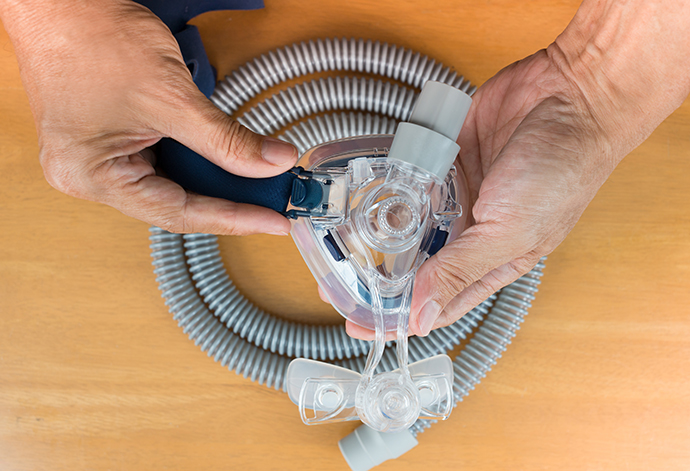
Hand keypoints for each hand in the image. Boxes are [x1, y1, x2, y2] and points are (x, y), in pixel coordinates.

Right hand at [1, 0, 296, 234]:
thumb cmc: (91, 35)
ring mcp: (98, 159)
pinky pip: (161, 162)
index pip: (178, 213)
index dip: (234, 218)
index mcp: (91, 177)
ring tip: (256, 179)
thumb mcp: (171, 97)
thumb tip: (274, 162)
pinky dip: (196, 159)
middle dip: (227, 200)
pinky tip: (225, 158)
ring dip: (214, 179)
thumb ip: (227, 139)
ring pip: (170, 184)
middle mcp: (89, 177)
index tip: (274, 221)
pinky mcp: (110, 141)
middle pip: (174, 203)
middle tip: (273, 199)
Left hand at [347, 0, 689, 339]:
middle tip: (337, 280)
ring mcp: (456, 193)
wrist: (574, 94)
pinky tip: (366, 191)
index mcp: (493, 260)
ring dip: (379, 229)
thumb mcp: (510, 231)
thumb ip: (461, 271)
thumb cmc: (561, 170)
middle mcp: (471, 232)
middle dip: (379, 275)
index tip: (361, 325)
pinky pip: (408, 177)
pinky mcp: (445, 158)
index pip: (439, 301)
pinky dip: (389, 184)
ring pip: (408, 221)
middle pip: (417, 263)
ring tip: (343, 238)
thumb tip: (421, 318)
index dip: (401, 318)